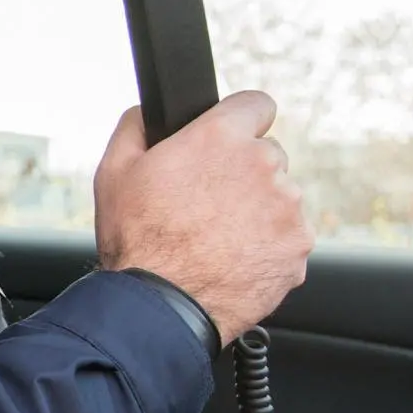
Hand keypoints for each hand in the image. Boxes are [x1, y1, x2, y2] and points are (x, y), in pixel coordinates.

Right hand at [94, 92, 313, 340]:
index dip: (241, 121)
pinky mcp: (299, 246)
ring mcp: (286, 207)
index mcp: (221, 138)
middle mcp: (262, 165)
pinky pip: (289, 237)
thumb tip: (147, 113)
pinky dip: (270, 246)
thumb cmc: (137, 241)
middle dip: (245, 173)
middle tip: (212, 204)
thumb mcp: (114, 171)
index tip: (233, 141)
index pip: (257, 104)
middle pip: (268, 155)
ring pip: (280, 198)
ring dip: (259, 211)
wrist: (161, 308)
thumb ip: (136, 126)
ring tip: (221, 239)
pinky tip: (236, 260)